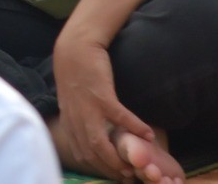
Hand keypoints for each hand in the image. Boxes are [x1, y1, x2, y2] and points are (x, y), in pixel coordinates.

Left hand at [50, 33, 173, 183]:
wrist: (75, 47)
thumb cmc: (76, 73)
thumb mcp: (71, 100)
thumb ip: (77, 118)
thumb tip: (87, 134)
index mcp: (69, 121)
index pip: (81, 154)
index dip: (98, 167)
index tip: (114, 174)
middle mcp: (75, 118)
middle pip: (91, 154)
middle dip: (110, 168)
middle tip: (128, 174)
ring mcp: (87, 108)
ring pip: (100, 143)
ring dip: (118, 157)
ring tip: (136, 163)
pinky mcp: (101, 95)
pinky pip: (120, 118)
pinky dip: (135, 128)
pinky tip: (149, 134)